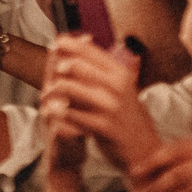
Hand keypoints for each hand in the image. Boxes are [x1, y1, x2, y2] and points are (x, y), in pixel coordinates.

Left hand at [40, 36, 159, 170]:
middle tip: (49, 78)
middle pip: (75, 66)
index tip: (53, 43)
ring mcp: (111, 106)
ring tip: (46, 97)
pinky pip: (72, 115)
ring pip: (70, 88)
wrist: (145, 150)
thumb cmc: (126, 117)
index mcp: (120, 73)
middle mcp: (118, 85)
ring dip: (53, 92)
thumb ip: (100, 70)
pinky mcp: (104, 126)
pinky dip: (57, 113)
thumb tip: (80, 42)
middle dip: (55, 69)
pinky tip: (51, 113)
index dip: (67, 44)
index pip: (89, 50)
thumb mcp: (119, 89)